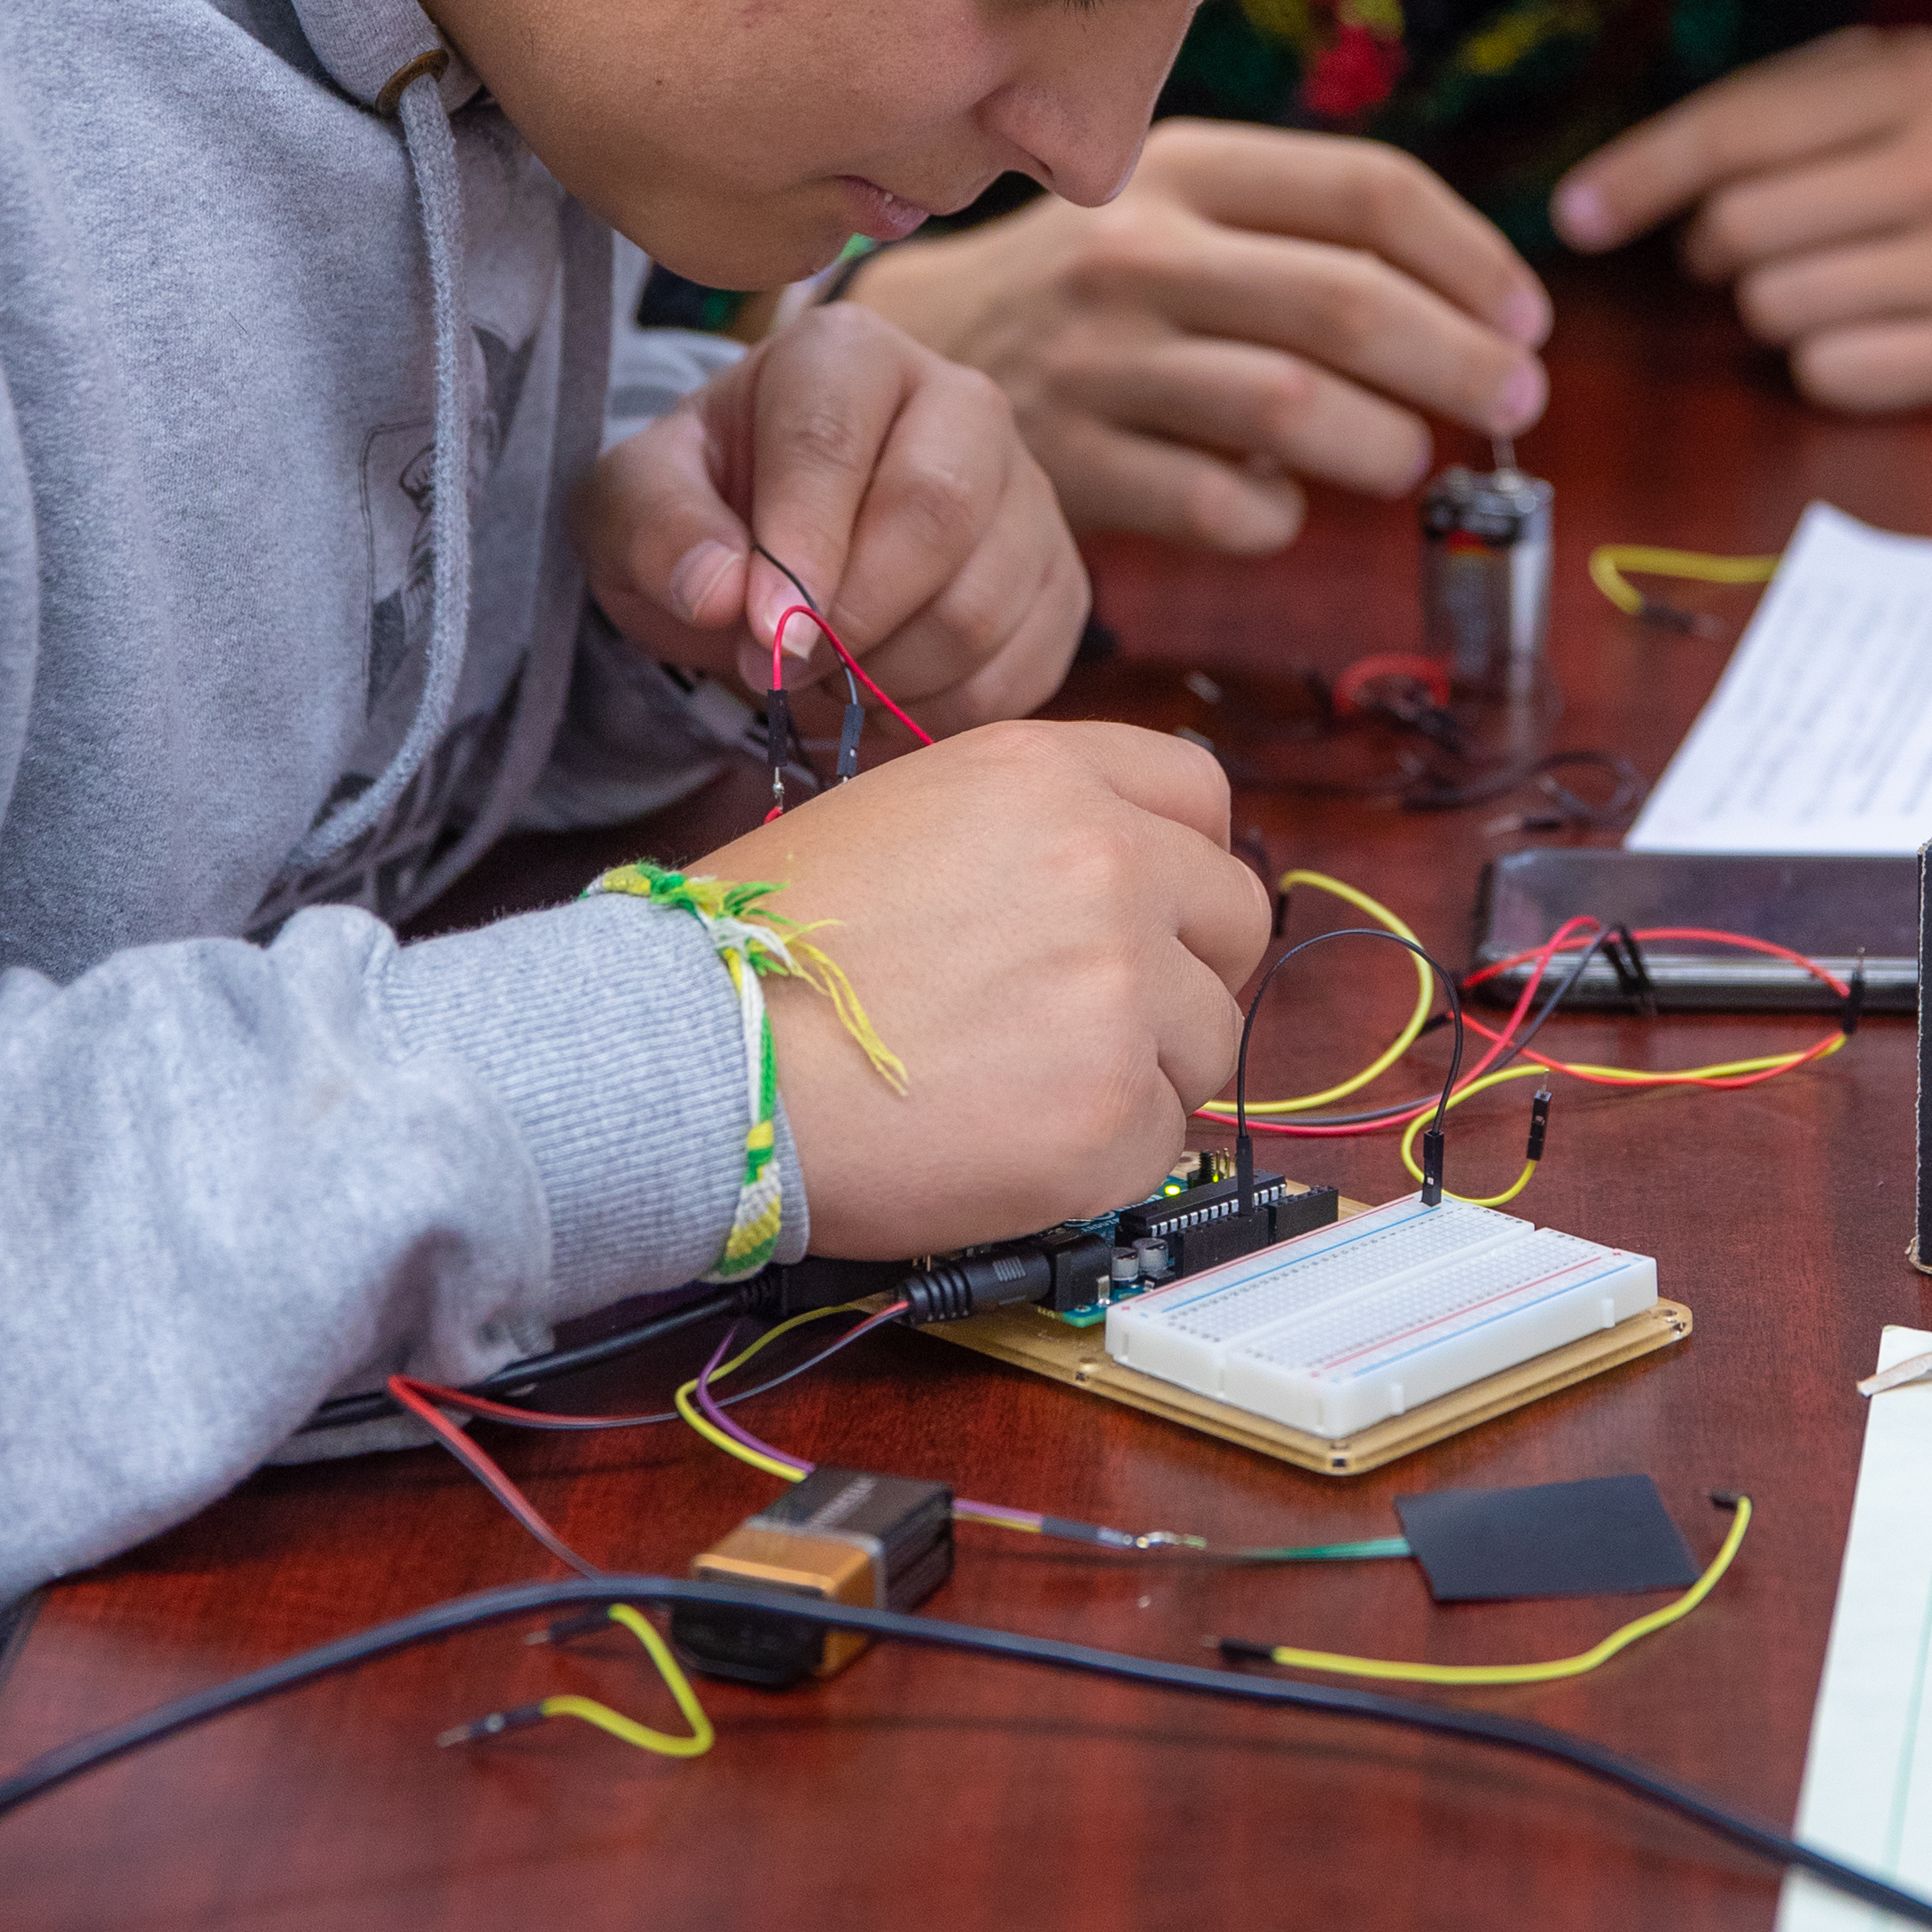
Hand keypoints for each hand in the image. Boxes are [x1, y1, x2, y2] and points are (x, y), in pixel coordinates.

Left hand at [573, 302, 1087, 727]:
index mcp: (847, 356)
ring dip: (886, 679)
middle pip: (937, 513)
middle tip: (783, 671)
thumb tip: (722, 592)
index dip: (797, 554)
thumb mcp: (635, 506)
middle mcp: (959, 400)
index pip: (834, 443)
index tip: (760, 639)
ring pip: (982, 605)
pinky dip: (939, 715)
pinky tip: (880, 699)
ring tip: (821, 681)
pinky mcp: (1060, 578)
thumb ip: (659, 531)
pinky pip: (1021, 671)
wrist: (767, 552)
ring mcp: (1025, 491)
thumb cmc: (703, 511)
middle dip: (851, 621)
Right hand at [733, 719, 1265, 1252]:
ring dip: (1139, 1071)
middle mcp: (1105, 860)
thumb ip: (1023, 832)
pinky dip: (1100, 1157)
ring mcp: (1120, 987)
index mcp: (1046, 774)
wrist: (697, 1059)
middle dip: (1186, 971)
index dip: (1188, 859)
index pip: (1199, 793)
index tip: (1164, 910)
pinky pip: (1162, 1140)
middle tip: (1100, 1019)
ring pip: (1209, 1039)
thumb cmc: (763, 948)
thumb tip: (1106, 880)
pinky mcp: (1111, 1110)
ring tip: (1017, 1088)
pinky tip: (1003, 1145)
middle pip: (1234, 917)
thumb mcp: (899, 815)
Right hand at [852, 120, 1549, 553]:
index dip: (1475, 260)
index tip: (1530, 317)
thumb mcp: (1180, 204)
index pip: (1369, 192)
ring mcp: (1100, 361)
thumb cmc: (1101, 284)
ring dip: (1384, 445)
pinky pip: (1221, 507)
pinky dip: (1278, 518)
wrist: (913, 350)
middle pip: (1349, 304)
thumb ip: (1308, 230)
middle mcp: (1141, 255)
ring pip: (1294, 410)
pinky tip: (1282, 506)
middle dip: (1462, 362)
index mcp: (1188, 169)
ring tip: (1405, 458)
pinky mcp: (1072, 465)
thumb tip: (1488, 307)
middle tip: (1518, 402)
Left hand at [1550, 28, 1931, 412]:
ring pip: (1773, 311)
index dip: (1635, 178)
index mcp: (1913, 81)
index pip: (1732, 135)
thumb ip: (1770, 107)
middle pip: (1735, 232)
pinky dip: (1821, 358)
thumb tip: (1612, 191)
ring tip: (1826, 274)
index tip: (1575, 216)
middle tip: (1750, 239)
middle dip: (1713, 244)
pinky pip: (1830, 376)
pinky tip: (1865, 324)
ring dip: (1769, 302)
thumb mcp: (1899, 75)